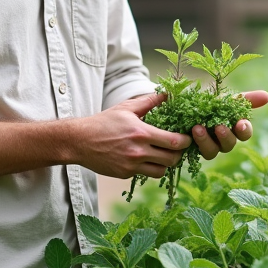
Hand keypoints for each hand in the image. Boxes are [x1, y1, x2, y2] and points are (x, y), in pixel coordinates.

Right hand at [73, 93, 191, 178]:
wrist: (80, 140)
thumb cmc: (103, 122)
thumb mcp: (126, 108)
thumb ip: (149, 101)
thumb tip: (167, 93)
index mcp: (141, 132)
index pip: (174, 142)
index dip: (185, 141)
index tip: (186, 138)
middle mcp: (138, 151)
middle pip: (171, 159)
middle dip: (178, 154)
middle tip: (177, 148)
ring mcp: (131, 165)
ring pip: (161, 171)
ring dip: (165, 164)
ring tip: (163, 155)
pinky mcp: (125, 174)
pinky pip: (145, 174)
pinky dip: (149, 168)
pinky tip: (145, 159)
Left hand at [190, 90, 267, 159]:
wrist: (183, 106)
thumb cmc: (210, 104)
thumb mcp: (226, 99)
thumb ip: (246, 99)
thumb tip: (267, 96)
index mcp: (233, 129)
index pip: (244, 133)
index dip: (244, 130)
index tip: (241, 124)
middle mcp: (222, 141)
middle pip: (229, 145)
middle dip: (225, 136)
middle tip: (219, 127)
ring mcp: (206, 147)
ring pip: (211, 152)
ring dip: (206, 141)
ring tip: (197, 128)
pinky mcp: (191, 150)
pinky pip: (194, 152)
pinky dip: (191, 143)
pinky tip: (187, 133)